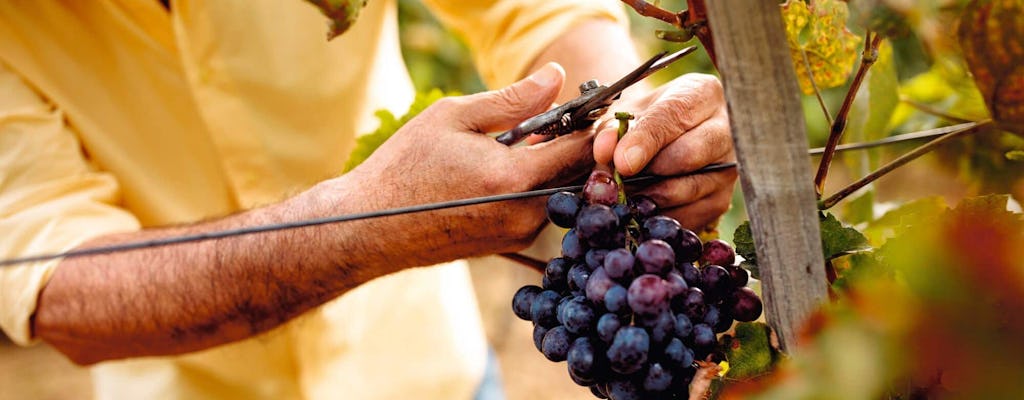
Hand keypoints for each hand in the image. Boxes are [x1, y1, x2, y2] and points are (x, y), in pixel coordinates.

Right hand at [337, 63, 594, 266]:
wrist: (371, 226)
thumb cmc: (405, 166)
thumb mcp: (453, 117)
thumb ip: (513, 99)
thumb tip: (556, 78)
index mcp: (513, 179)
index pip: (581, 150)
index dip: (592, 125)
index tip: (590, 107)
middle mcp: (525, 215)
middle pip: (579, 175)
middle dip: (575, 145)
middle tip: (555, 120)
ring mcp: (520, 235)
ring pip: (562, 193)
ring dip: (553, 166)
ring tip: (524, 144)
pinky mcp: (512, 245)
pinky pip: (542, 209)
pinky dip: (537, 186)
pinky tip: (506, 170)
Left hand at [593, 73, 735, 229]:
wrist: (661, 141)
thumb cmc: (641, 122)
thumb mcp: (622, 117)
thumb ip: (611, 130)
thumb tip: (605, 151)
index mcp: (701, 93)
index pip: (674, 116)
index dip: (645, 141)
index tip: (622, 163)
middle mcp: (725, 127)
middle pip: (689, 155)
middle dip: (648, 171)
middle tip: (618, 181)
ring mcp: (729, 166)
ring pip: (689, 189)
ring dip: (649, 197)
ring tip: (625, 194)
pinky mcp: (722, 199)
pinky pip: (689, 215)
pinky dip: (659, 217)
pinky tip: (642, 208)